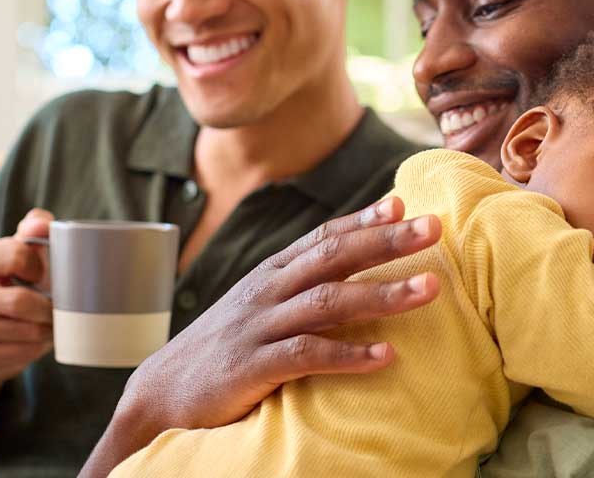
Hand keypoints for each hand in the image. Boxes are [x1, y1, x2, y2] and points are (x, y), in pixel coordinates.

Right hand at [0, 209, 52, 385]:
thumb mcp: (7, 253)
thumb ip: (29, 232)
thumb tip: (41, 223)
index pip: (16, 256)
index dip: (37, 265)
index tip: (37, 274)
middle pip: (22, 302)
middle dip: (49, 306)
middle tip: (59, 307)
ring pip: (28, 332)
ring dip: (49, 328)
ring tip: (52, 323)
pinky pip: (23, 354)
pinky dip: (38, 347)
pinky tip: (37, 340)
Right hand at [82, 197, 441, 476]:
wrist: (159, 392)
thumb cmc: (225, 345)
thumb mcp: (260, 304)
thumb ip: (301, 282)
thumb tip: (354, 263)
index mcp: (272, 273)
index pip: (323, 237)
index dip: (364, 219)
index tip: (405, 203)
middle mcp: (268, 291)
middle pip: (334, 257)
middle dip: (387, 240)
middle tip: (434, 228)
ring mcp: (260, 327)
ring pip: (329, 302)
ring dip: (384, 294)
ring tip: (431, 289)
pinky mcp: (252, 367)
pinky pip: (306, 356)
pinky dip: (348, 355)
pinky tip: (386, 356)